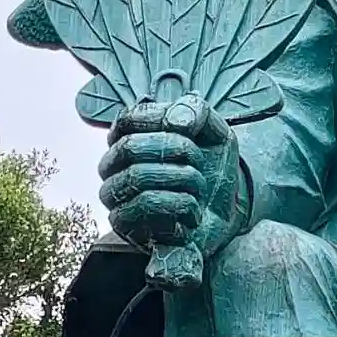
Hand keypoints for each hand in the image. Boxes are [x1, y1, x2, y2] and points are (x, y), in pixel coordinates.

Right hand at [98, 94, 241, 260]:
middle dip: (178, 151)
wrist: (224, 216)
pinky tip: (193, 213)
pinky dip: (181, 204)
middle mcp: (112, 165)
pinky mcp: (123, 224)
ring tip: (198, 189)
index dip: (162, 121)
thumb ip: (196, 111)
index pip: (127, 119)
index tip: (190, 132)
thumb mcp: (213, 132)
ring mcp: (114, 196)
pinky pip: (145, 205)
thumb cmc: (210, 172)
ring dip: (183, 179)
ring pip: (136, 176)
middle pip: (130, 146)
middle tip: (199, 164)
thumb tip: (175, 121)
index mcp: (127, 137)